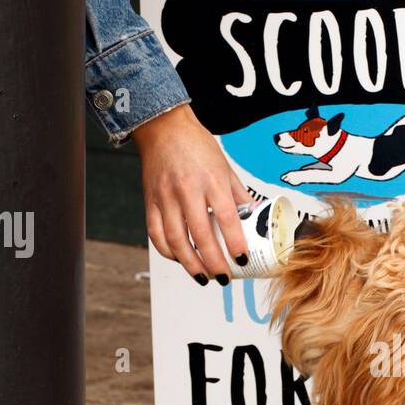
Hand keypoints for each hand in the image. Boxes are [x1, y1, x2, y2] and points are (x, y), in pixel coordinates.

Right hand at [134, 105, 251, 281]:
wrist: (163, 127)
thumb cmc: (196, 145)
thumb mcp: (225, 167)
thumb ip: (238, 195)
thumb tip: (255, 218)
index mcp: (211, 180)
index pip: (226, 218)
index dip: (235, 242)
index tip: (242, 259)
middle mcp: (187, 190)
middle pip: (200, 235)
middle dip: (213, 262)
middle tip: (224, 277)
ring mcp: (165, 197)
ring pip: (175, 240)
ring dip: (190, 264)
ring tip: (203, 277)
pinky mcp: (150, 202)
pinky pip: (156, 234)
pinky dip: (168, 252)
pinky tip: (181, 261)